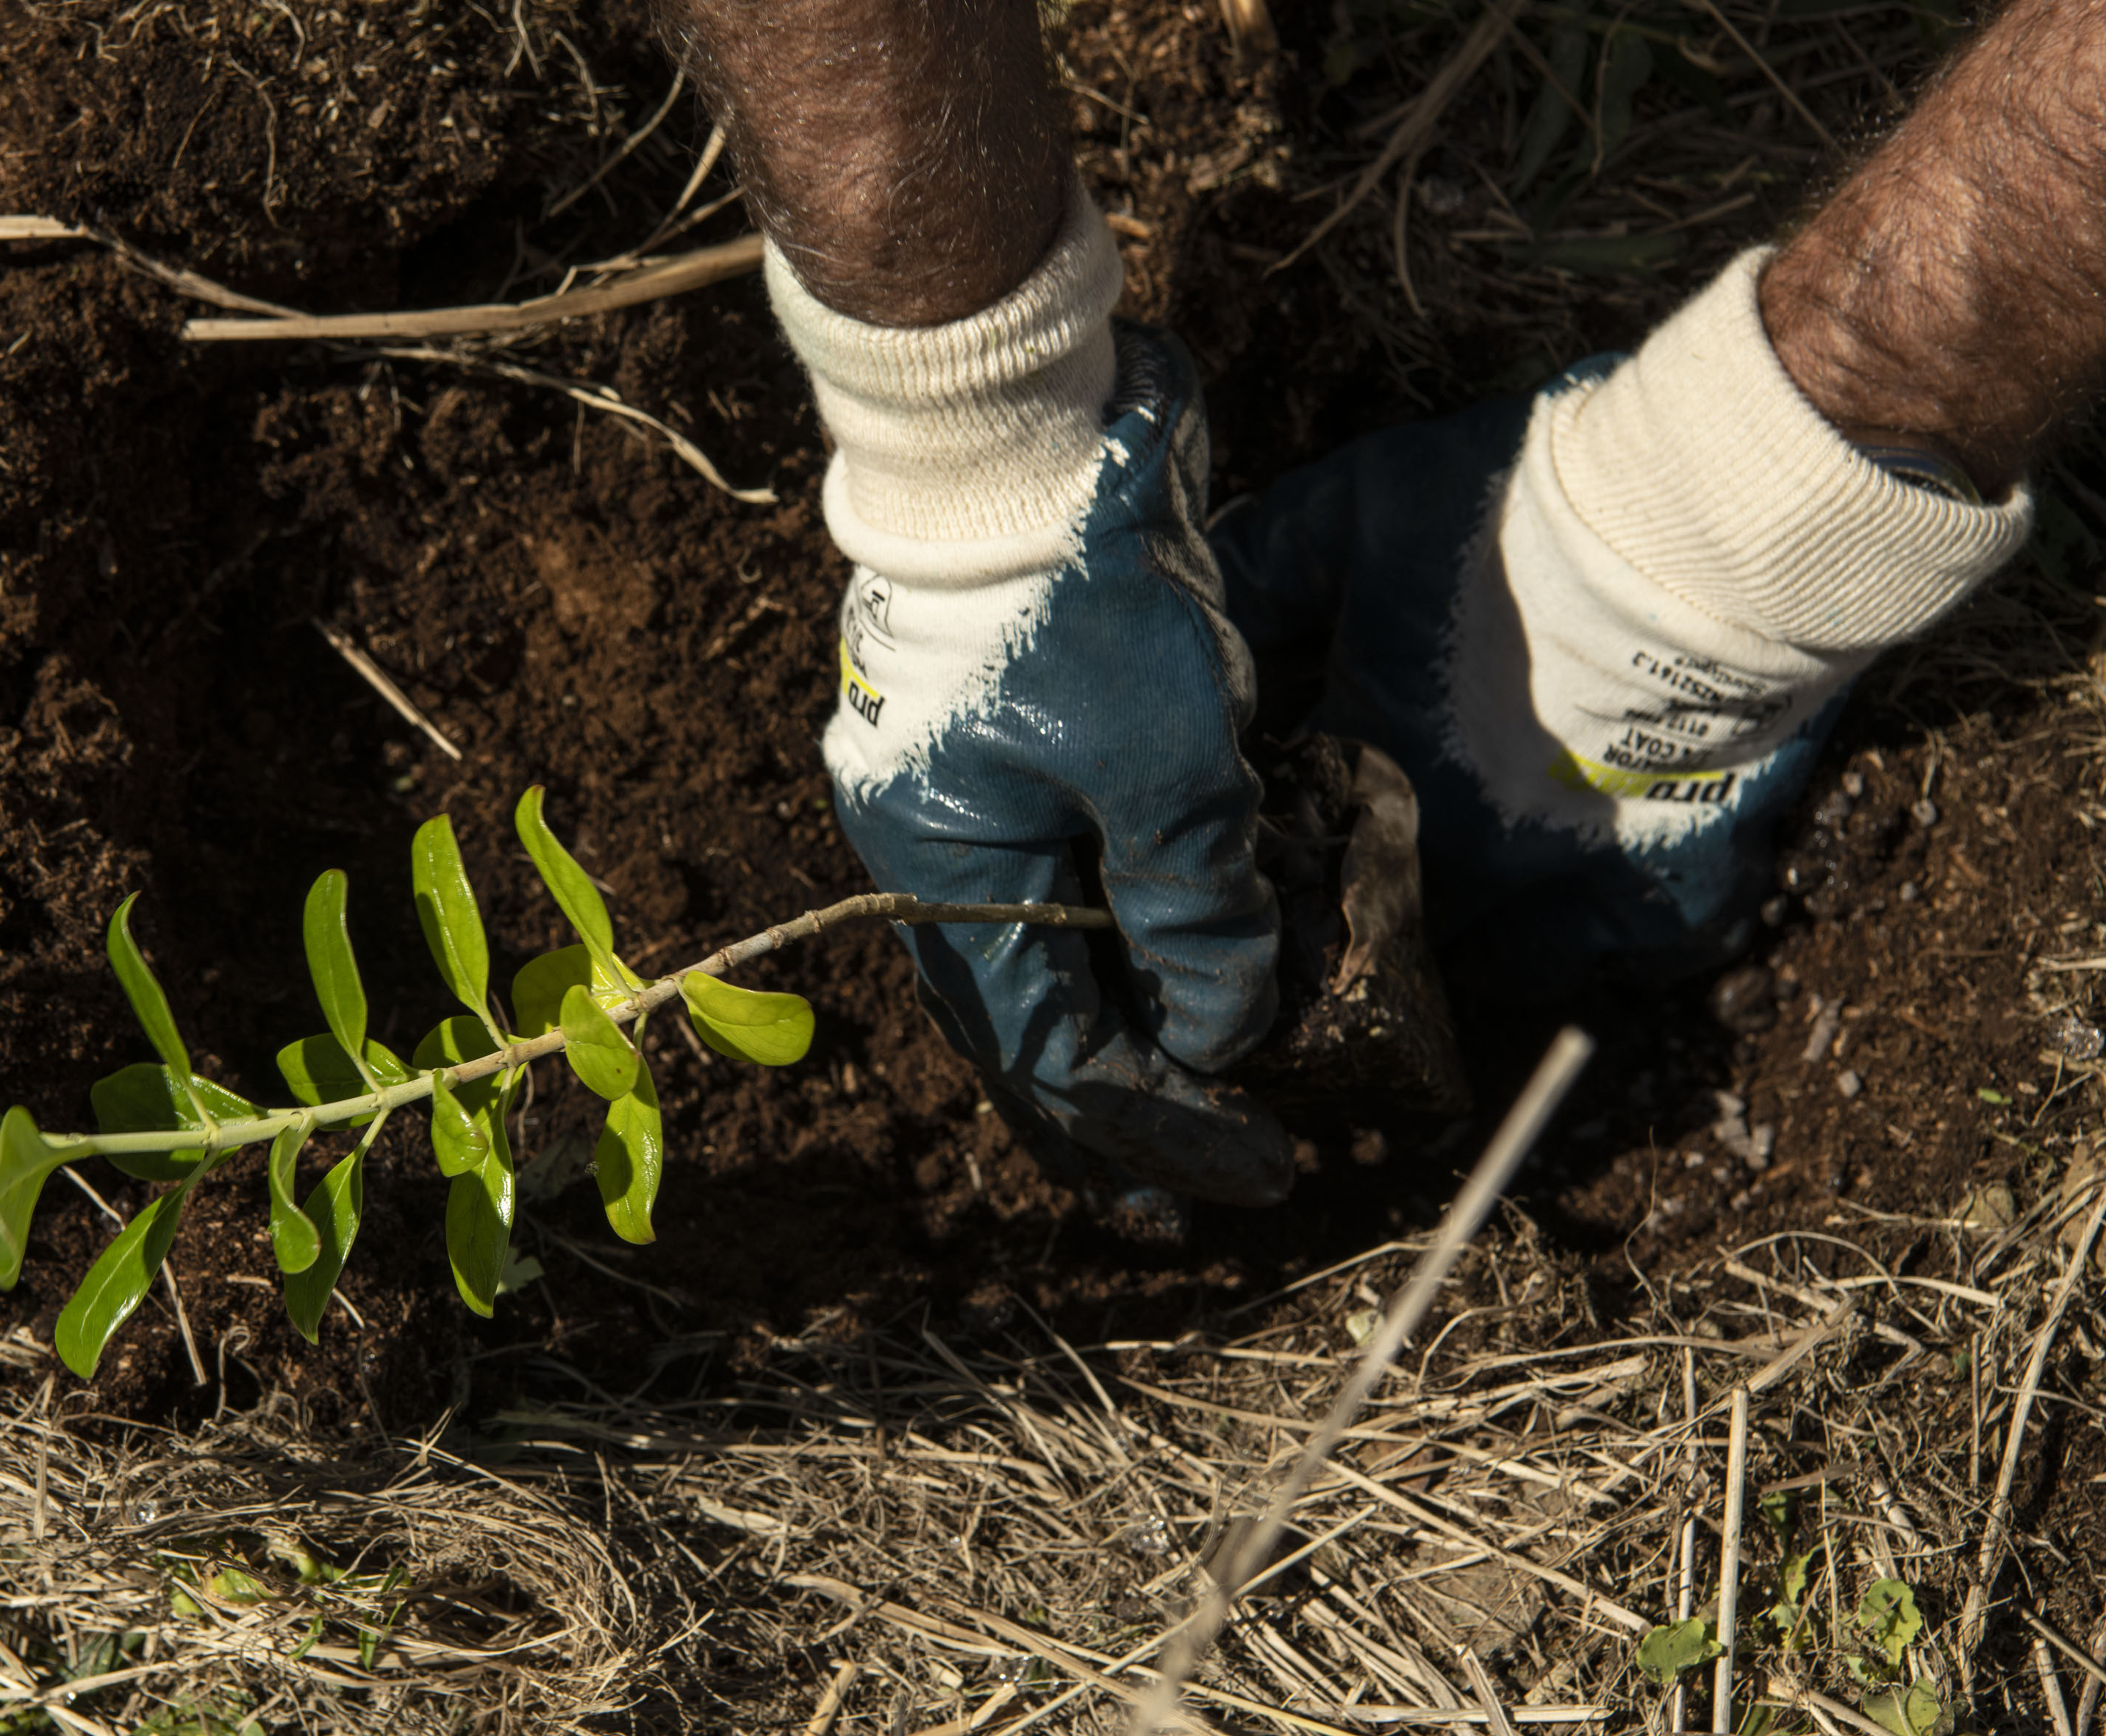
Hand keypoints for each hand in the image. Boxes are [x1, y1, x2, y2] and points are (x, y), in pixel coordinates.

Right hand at [820, 320, 1295, 1206]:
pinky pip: (1073, 873)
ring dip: (1126, 1027)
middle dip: (1120, 1113)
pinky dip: (1130, 933)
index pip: (1051, 1049)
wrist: (1028, 418)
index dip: (1154, 1122)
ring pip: (1049, 952)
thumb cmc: (1078, 589)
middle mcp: (941, 852)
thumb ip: (1195, 908)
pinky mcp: (1025, 740)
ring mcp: (976, 794)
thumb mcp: (1161, 764)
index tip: (1256, 1165)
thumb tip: (1225, 1029)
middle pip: (1029, 1021)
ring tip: (1194, 1095)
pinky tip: (1181, 962)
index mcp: (942, 874)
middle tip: (1197, 1194)